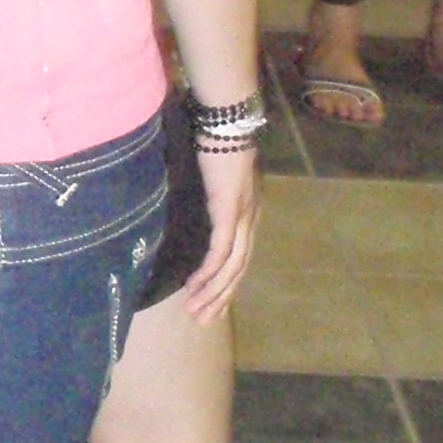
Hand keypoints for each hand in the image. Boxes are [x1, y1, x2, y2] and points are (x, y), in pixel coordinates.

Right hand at [180, 138, 258, 323]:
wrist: (227, 123)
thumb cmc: (216, 142)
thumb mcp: (216, 175)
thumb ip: (210, 194)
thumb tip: (191, 206)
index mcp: (249, 212)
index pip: (241, 257)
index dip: (227, 283)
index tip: (212, 301)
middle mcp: (251, 220)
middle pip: (239, 270)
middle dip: (220, 298)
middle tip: (203, 319)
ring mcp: (243, 218)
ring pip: (232, 267)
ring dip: (213, 292)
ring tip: (195, 311)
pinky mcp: (230, 213)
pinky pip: (221, 251)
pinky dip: (209, 272)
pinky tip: (196, 286)